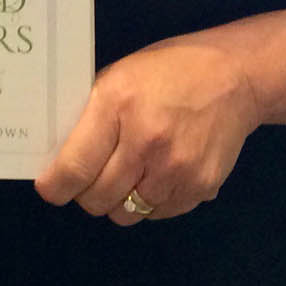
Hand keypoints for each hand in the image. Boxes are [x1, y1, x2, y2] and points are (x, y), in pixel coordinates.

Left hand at [34, 38, 260, 225]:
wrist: (235, 78)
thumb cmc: (169, 71)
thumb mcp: (119, 76)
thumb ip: (91, 115)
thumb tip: (60, 155)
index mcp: (117, 106)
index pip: (76, 166)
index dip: (56, 186)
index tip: (50, 188)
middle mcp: (146, 142)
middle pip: (98, 198)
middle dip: (86, 193)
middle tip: (90, 178)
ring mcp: (176, 169)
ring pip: (127, 213)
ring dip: (119, 200)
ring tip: (127, 174)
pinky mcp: (200, 188)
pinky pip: (157, 213)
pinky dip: (150, 202)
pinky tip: (156, 174)